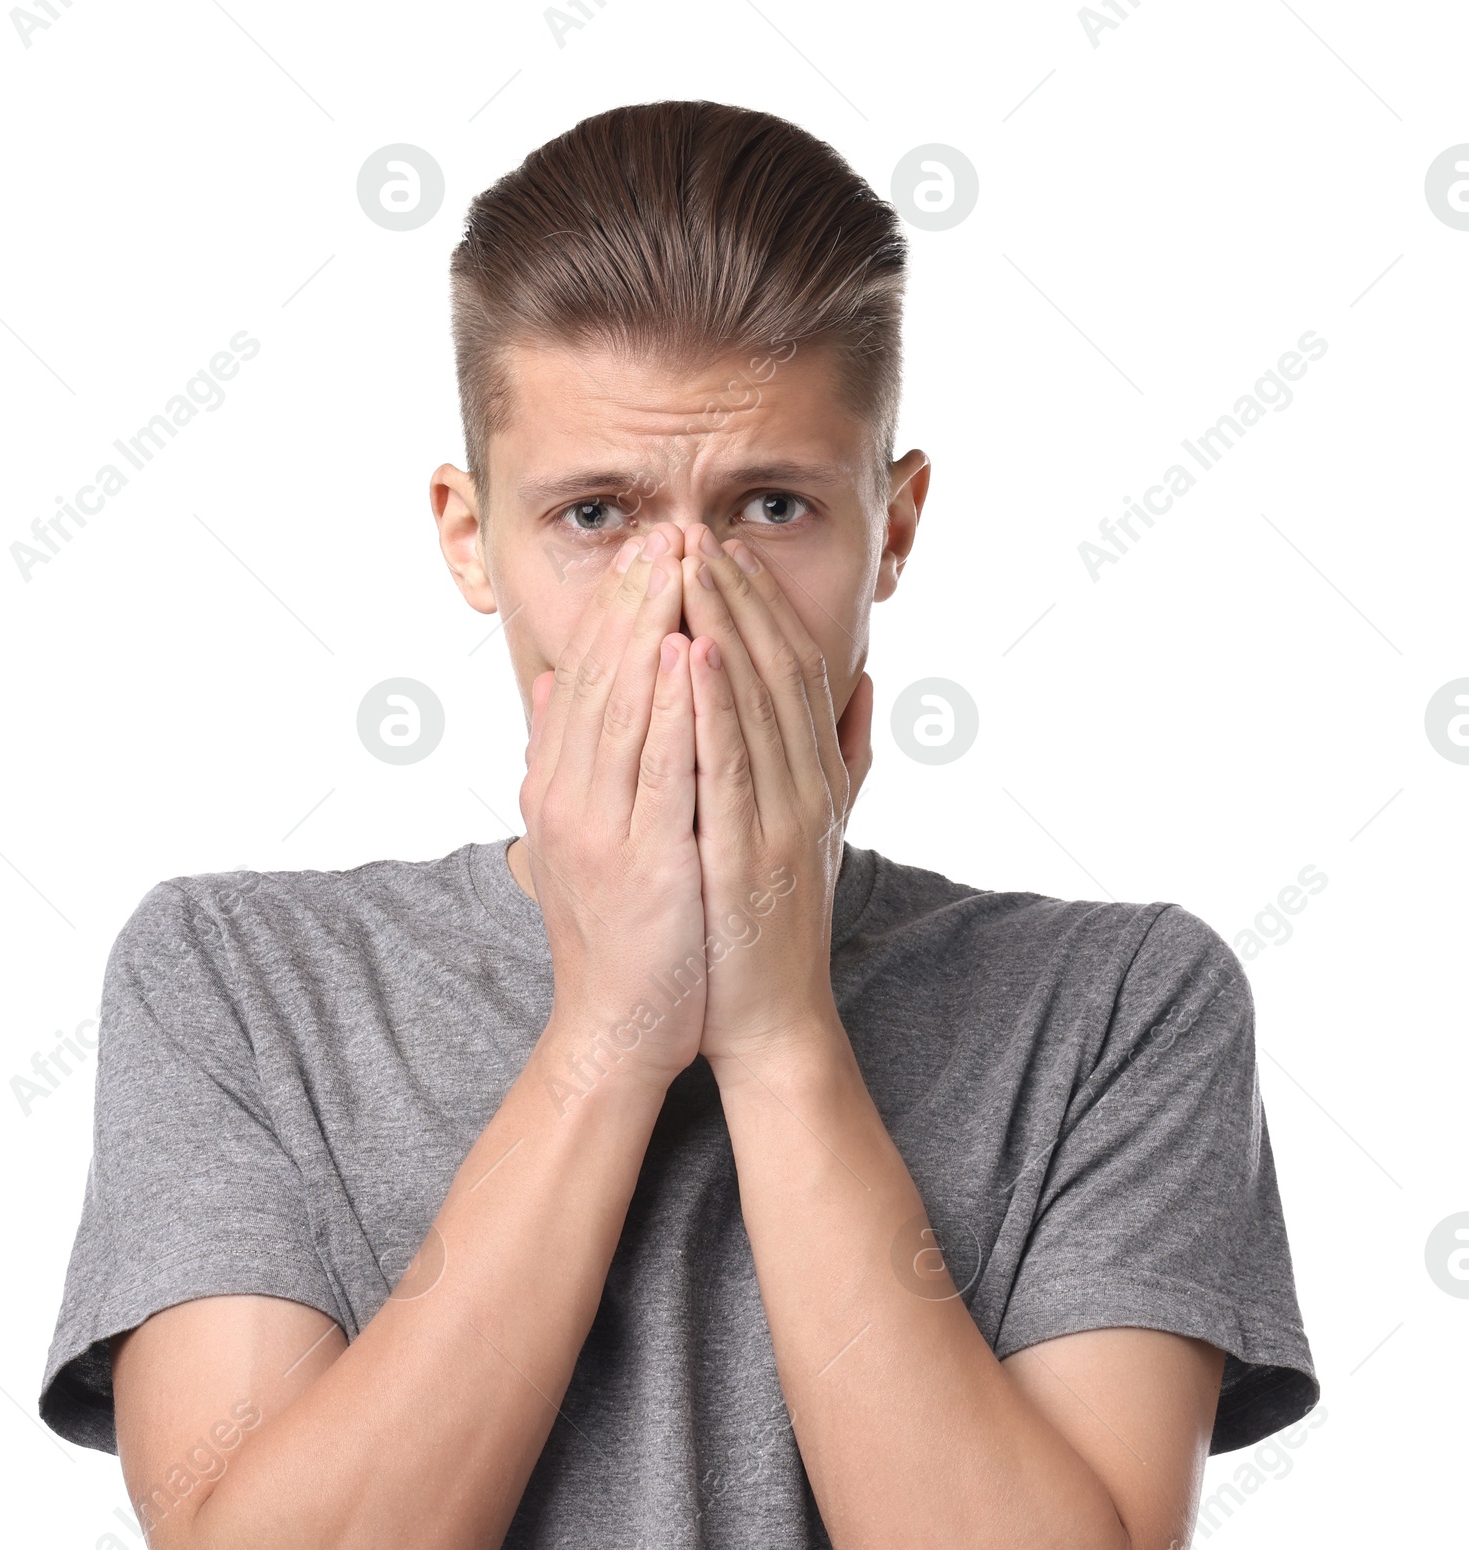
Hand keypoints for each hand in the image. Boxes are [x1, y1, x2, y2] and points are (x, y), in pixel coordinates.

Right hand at [520, 524, 706, 1097]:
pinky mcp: (640, 861)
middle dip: (632, 599)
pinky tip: (686, 652)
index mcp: (558, 788)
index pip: (585, 680)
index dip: (615, 610)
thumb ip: (565, 760)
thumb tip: (552, 689)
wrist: (619, 1027)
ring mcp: (600, 828)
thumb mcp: (581, 836)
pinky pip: (657, 769)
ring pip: (623, 708)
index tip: (645, 548)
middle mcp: (566, 799)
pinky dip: (669, 707)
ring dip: (648, 628)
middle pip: (599, 679)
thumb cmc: (617, 934)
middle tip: (663, 529)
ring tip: (675, 562)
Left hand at [678, 523, 873, 1073]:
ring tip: (688, 562)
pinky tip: (688, 652)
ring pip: (753, 701)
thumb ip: (840, 757)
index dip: (758, 603)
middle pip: (773, 667)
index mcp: (812, 775)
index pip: (788, 667)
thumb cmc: (768, 925)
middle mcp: (806, 785)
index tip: (720, 548)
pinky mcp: (754, 852)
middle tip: (696, 528)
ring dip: (721, 626)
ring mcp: (784, 817)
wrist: (767, 1015)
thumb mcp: (812, 828)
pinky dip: (712, 704)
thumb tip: (865, 686)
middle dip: (734, 593)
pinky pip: (731, 763)